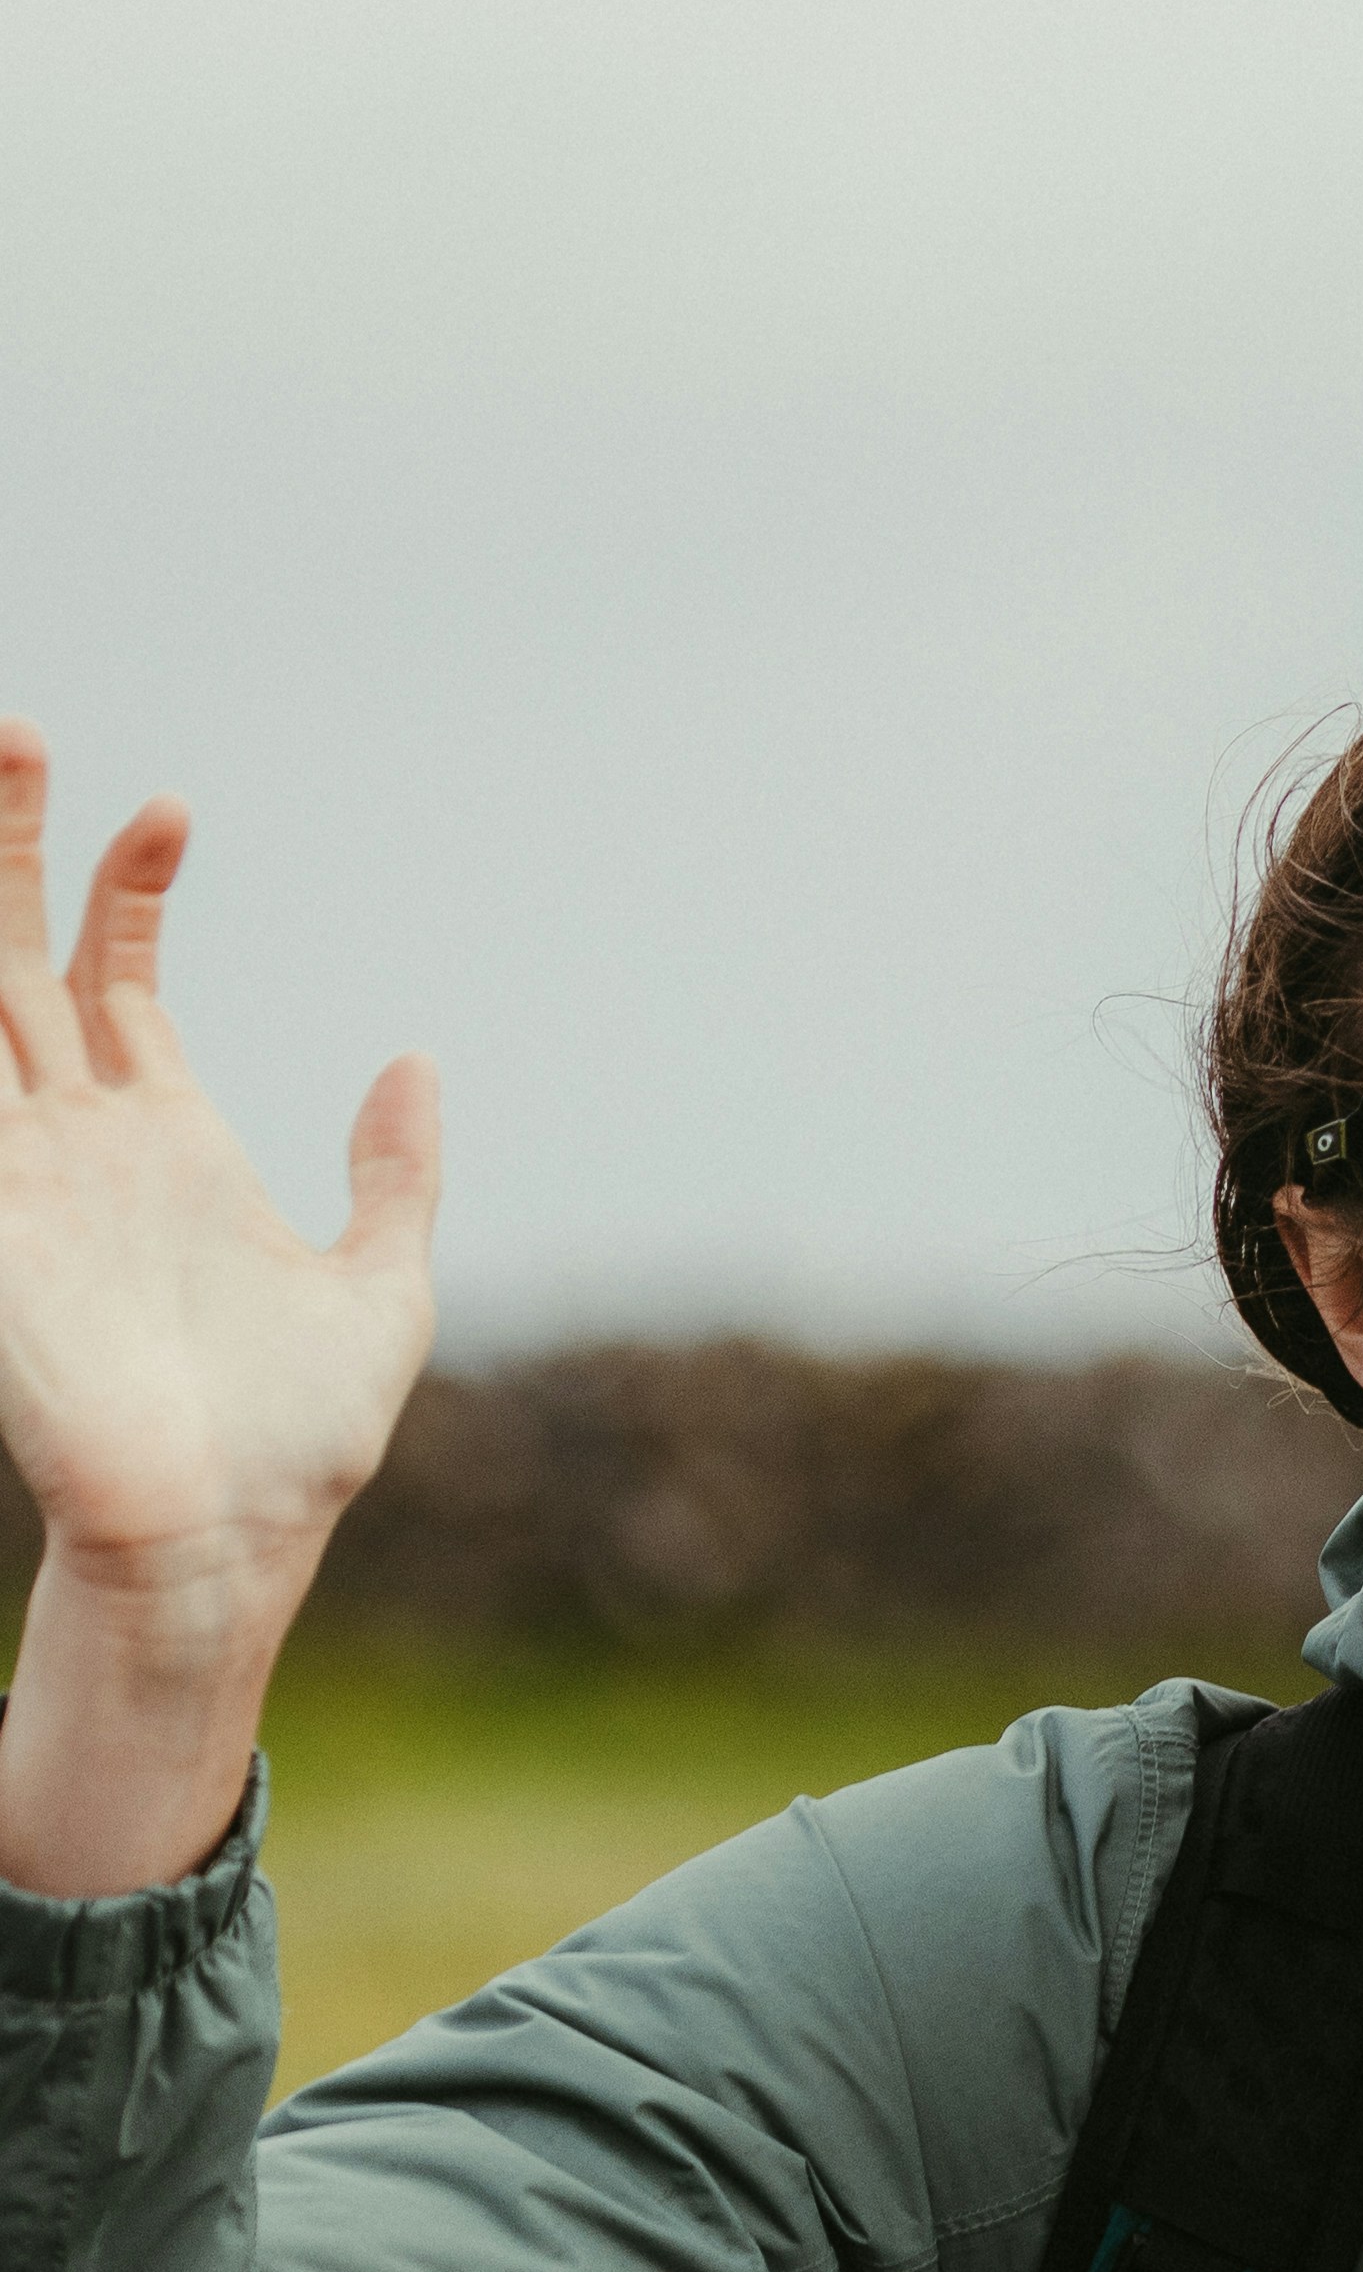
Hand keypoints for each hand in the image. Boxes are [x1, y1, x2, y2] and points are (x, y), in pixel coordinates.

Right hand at [0, 731, 440, 1898]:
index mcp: (163, 1140)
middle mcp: (73, 1141)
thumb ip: (394, 1174)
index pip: (116, 977)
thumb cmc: (296, 1440)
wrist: (231, 1539)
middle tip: (22, 732)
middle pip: (15, 956)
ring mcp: (18, 1175)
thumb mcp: (382, 1287)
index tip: (174, 810)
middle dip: (10, 845)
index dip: (130, 886)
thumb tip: (413, 1061)